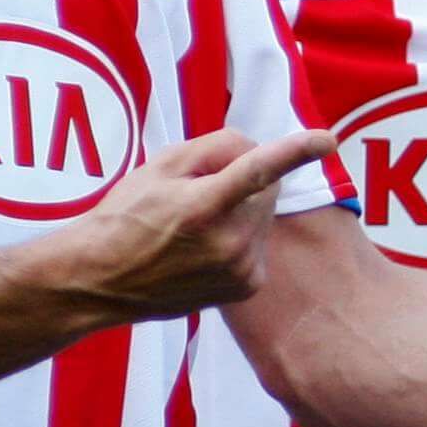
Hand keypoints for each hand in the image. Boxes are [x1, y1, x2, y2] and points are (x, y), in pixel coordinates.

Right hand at [43, 126, 342, 321]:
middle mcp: (229, 243)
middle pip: (266, 189)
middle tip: (199, 190)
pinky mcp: (247, 286)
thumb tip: (256, 150)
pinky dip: (241, 235)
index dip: (295, 150)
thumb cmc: (125, 216)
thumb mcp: (160, 166)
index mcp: (203, 208)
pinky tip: (204, 246)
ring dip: (242, 209)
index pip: (258, 171)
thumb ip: (214, 147)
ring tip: (194, 224)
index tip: (327, 140)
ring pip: (263, 216)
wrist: (100, 280)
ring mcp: (241, 270)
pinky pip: (259, 242)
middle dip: (243, 180)